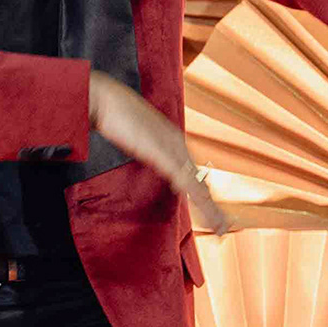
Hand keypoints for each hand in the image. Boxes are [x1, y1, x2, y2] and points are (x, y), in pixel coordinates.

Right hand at [88, 73, 231, 234]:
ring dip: (209, 208)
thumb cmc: (112, 113)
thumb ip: (141, 144)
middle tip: (224, 228)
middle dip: (212, 207)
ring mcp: (170, 147)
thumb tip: (142, 152)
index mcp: (171, 141)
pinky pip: (182, 178)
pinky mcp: (161, 151)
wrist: (104, 98)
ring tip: (220, 227)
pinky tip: (203, 206)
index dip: (202, 195)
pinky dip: (195, 194)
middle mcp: (176, 144)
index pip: (191, 173)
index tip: (209, 214)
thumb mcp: (131, 133)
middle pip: (198, 181)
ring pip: (195, 184)